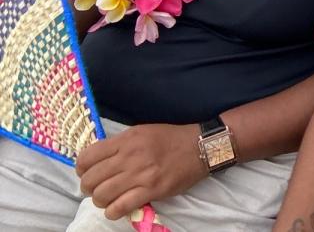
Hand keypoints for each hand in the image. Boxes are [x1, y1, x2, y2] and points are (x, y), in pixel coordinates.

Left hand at [77, 123, 207, 219]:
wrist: (200, 147)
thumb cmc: (171, 139)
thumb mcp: (142, 132)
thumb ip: (119, 144)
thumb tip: (96, 159)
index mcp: (127, 139)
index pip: (87, 157)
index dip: (81, 169)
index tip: (87, 173)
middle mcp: (130, 156)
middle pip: (90, 179)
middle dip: (88, 188)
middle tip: (97, 188)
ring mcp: (141, 174)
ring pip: (101, 196)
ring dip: (100, 201)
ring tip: (109, 198)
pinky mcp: (152, 190)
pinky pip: (119, 207)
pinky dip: (113, 211)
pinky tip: (118, 207)